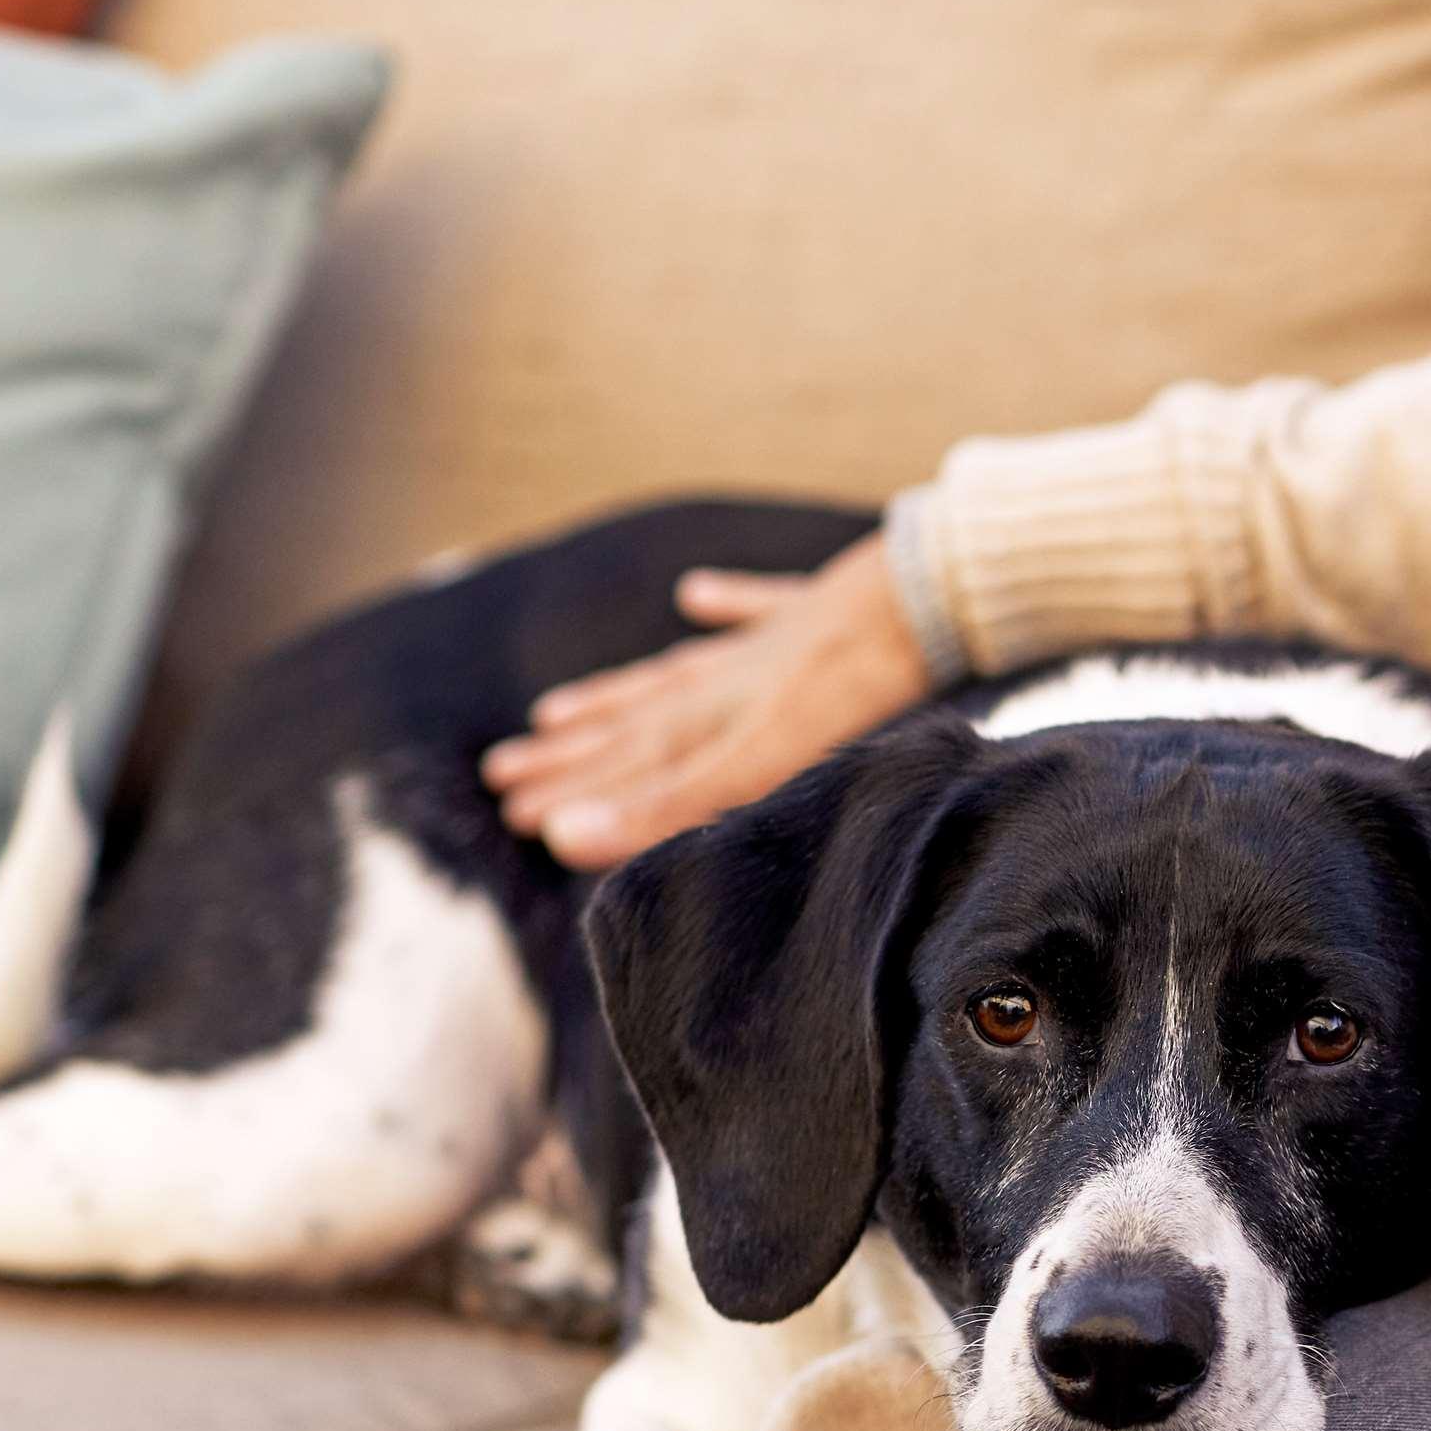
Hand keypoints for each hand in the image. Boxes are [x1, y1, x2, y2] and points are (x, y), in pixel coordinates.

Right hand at [480, 532, 932, 867]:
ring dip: (618, 694)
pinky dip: (724, 603)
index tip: (514, 811)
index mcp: (709, 720)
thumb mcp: (753, 761)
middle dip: (572, 752)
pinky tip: (696, 593)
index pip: (624, 761)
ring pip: (673, 675)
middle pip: (635, 721)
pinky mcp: (816, 611)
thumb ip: (666, 802)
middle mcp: (725, 680)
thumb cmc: (846, 690)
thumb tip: (565, 837)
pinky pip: (757, 604)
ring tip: (560, 705)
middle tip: (504, 770)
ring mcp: (767, 643)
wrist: (926, 597)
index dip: (569, 789)